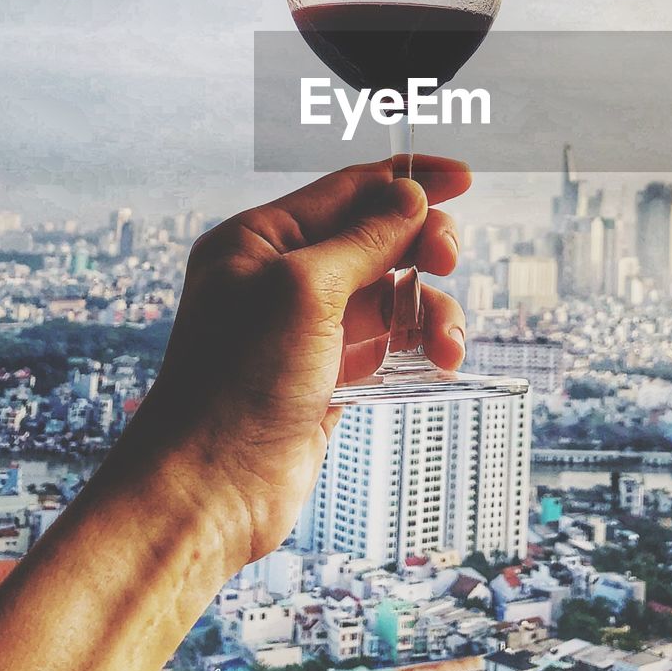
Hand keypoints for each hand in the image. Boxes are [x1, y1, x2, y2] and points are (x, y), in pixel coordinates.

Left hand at [132, 157, 471, 565]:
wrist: (209, 492)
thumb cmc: (232, 386)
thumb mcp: (304, 291)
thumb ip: (365, 238)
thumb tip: (411, 196)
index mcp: (261, 240)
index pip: (348, 189)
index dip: (408, 180)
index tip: (462, 178)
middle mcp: (285, 277)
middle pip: (379, 237)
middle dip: (422, 245)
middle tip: (447, 258)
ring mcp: (309, 328)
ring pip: (394, 293)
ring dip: (430, 309)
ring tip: (446, 344)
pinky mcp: (331, 374)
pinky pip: (392, 341)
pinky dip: (421, 345)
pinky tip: (440, 362)